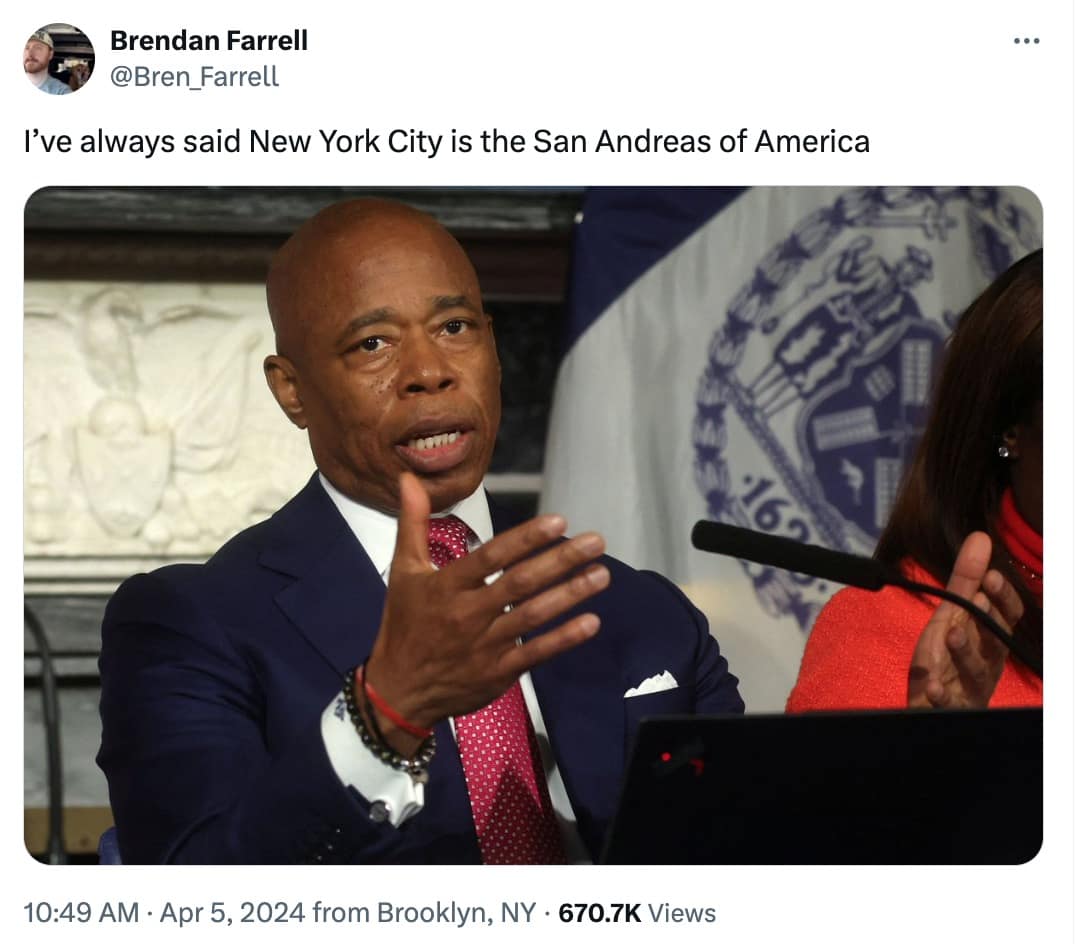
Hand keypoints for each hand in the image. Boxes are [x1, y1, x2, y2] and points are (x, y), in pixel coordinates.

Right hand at [364, 472, 608, 749]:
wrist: (398, 690)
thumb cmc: (404, 625)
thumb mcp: (403, 571)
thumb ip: (413, 523)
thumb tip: (409, 477)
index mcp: (447, 585)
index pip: (491, 556)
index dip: (526, 539)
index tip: (558, 521)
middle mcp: (468, 613)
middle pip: (520, 582)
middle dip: (561, 560)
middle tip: (595, 542)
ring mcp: (485, 644)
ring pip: (532, 615)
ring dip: (570, 594)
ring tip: (601, 575)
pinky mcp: (498, 672)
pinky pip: (535, 653)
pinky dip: (563, 639)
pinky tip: (591, 622)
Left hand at [907, 532, 1023, 708]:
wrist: (929, 703)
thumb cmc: (947, 658)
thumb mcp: (950, 616)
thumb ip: (964, 581)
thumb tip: (980, 537)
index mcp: (989, 640)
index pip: (1005, 618)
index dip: (1002, 600)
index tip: (992, 577)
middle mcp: (986, 663)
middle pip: (995, 643)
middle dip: (988, 621)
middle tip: (978, 599)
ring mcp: (968, 688)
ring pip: (975, 672)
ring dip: (965, 651)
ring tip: (952, 633)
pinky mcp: (948, 707)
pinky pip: (948, 704)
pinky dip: (942, 696)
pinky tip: (932, 686)